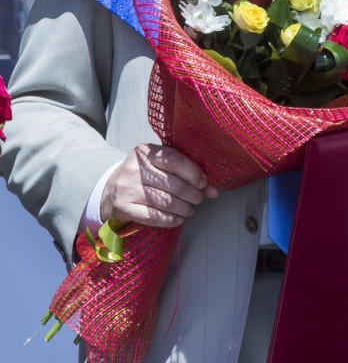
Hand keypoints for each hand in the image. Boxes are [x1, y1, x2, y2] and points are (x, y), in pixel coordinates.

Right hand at [100, 143, 218, 226]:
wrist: (110, 190)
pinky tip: (178, 219)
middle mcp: (134, 169)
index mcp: (144, 152)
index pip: (174, 159)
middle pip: (172, 184)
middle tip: (199, 198)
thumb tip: (214, 190)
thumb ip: (184, 171)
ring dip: (184, 208)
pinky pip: (153, 217)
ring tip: (190, 209)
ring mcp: (127, 189)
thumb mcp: (158, 165)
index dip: (193, 173)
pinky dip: (170, 220)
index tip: (204, 183)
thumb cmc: (143, 175)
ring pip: (165, 202)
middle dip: (192, 194)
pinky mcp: (123, 208)